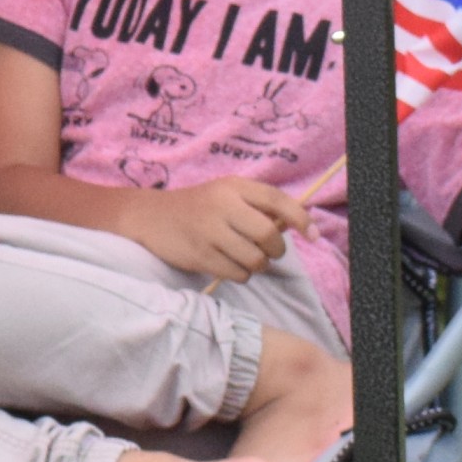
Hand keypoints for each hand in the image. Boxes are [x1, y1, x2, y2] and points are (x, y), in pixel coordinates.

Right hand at [119, 177, 308, 285]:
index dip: (301, 218)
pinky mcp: (200, 255)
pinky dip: (239, 274)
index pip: (277, 200)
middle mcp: (222, 205)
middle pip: (269, 236)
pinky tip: (226, 263)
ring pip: (256, 260)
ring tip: (242, 256)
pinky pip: (238, 274)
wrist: (148, 217)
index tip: (314, 235)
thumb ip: (258, 206)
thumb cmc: (197, 207)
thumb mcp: (225, 194)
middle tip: (263, 248)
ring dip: (256, 264)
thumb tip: (299, 225)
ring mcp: (209, 232)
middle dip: (274, 249)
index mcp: (232, 186)